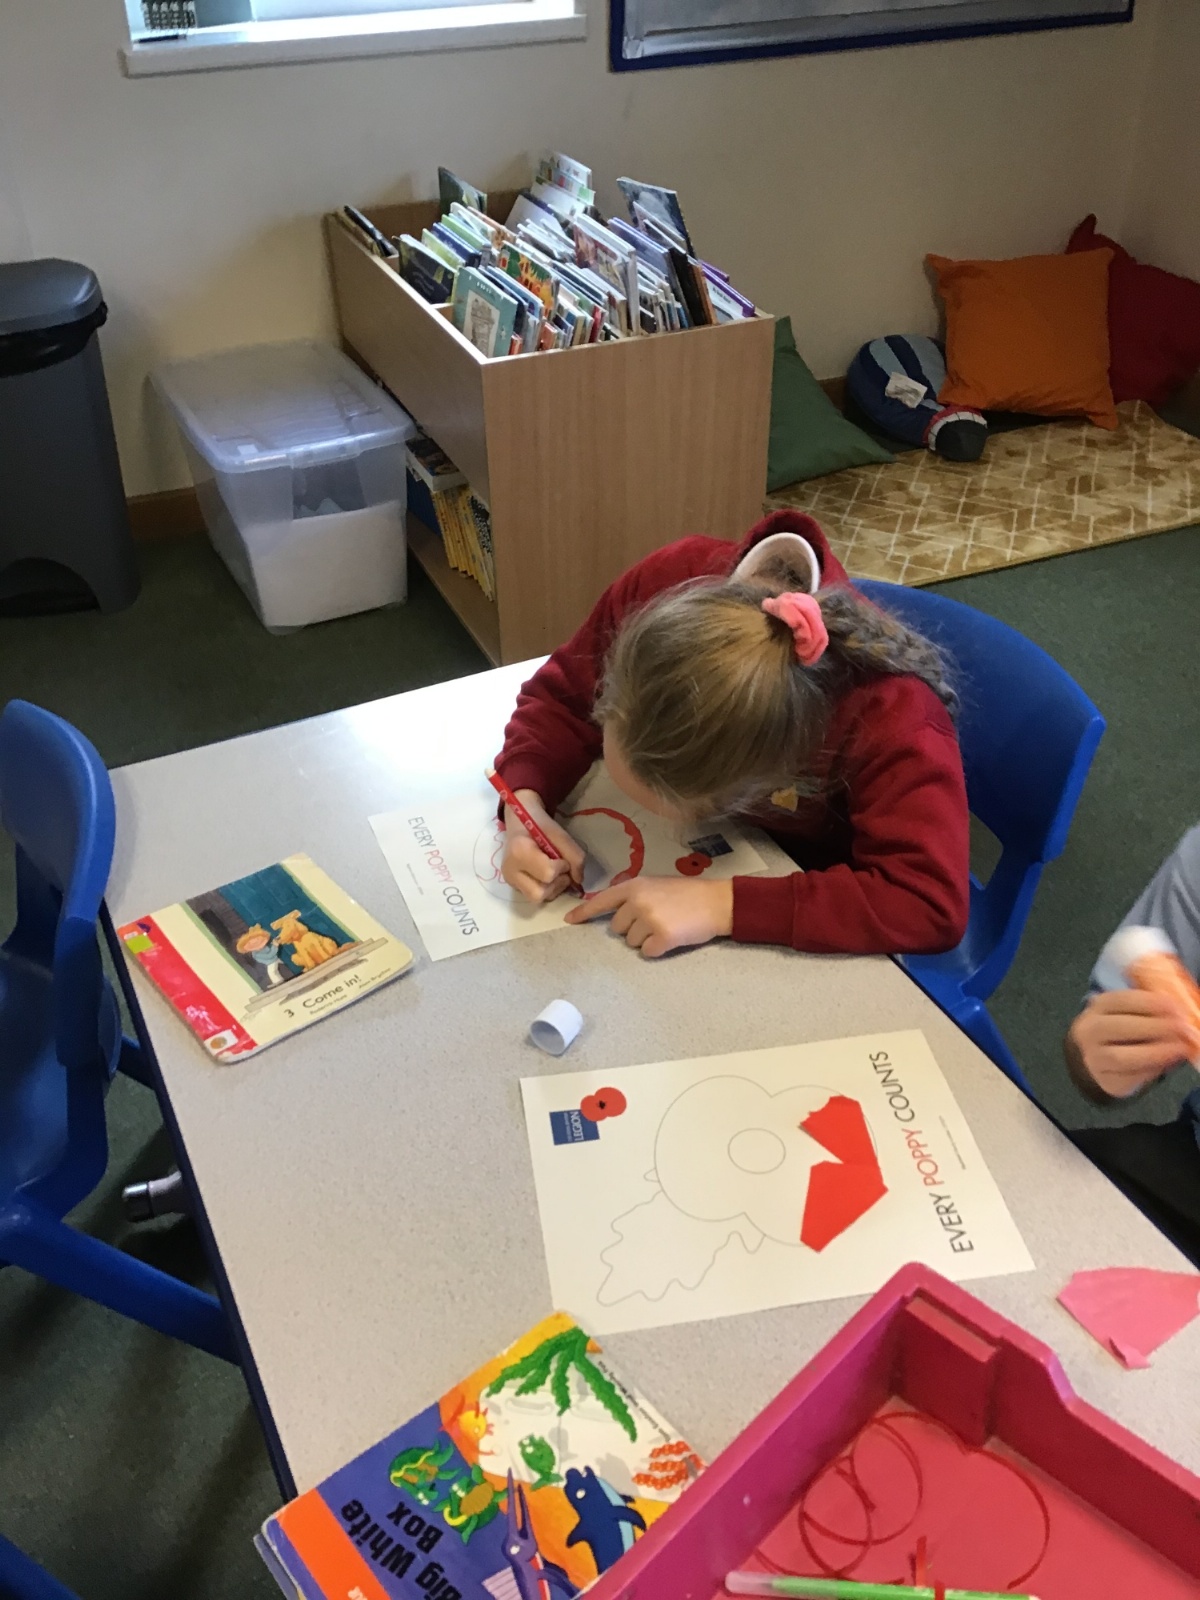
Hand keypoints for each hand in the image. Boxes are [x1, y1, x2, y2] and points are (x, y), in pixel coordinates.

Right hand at [500, 790, 585, 904]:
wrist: (519, 822)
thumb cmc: (540, 826)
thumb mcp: (561, 834)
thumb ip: (575, 855)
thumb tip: (579, 881)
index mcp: (519, 851)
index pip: (548, 873)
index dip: (562, 867)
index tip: (562, 857)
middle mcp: (510, 870)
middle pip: (540, 894)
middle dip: (556, 884)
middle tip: (561, 869)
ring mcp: (510, 880)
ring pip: (537, 899)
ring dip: (553, 888)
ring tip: (555, 873)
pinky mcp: (513, 886)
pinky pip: (534, 897)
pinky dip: (546, 889)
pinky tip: (548, 876)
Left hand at [565, 876, 733, 957]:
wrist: (717, 902)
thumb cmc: (688, 894)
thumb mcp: (657, 885)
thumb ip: (635, 895)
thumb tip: (616, 913)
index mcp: (635, 886)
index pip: (602, 900)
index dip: (584, 912)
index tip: (569, 920)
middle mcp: (637, 901)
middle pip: (617, 928)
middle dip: (632, 928)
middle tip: (656, 920)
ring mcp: (649, 920)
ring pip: (632, 942)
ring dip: (646, 939)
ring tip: (667, 926)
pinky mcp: (661, 937)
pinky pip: (647, 952)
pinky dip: (658, 949)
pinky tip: (672, 938)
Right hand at [1065, 988, 1199, 1100]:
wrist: (1097, 1057)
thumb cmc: (1122, 1029)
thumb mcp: (1127, 1010)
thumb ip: (1148, 1004)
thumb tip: (1178, 1004)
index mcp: (1097, 1007)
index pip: (1119, 1000)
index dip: (1148, 1002)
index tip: (1174, 1006)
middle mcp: (1089, 1032)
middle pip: (1118, 1028)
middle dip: (1154, 1027)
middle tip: (1183, 1028)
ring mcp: (1093, 1059)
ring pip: (1121, 1057)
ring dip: (1155, 1052)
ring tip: (1181, 1048)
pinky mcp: (1106, 1082)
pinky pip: (1130, 1077)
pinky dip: (1153, 1070)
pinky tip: (1169, 1062)